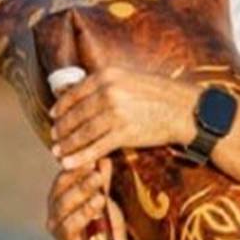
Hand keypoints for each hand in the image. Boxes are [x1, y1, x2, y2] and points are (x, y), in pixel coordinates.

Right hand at [45, 157, 130, 239]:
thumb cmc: (101, 216)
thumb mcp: (101, 195)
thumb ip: (101, 180)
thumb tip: (102, 158)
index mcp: (58, 203)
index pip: (61, 185)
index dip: (74, 173)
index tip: (91, 161)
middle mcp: (56, 222)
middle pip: (63, 204)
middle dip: (81, 188)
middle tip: (98, 176)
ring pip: (69, 226)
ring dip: (84, 212)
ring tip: (100, 200)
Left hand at [49, 67, 198, 169]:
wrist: (186, 109)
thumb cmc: (161, 94)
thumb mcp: (131, 78)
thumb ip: (106, 84)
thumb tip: (81, 91)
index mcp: (108, 75)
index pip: (74, 94)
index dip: (60, 108)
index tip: (53, 118)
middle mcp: (109, 91)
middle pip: (75, 115)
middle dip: (62, 130)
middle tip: (54, 140)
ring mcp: (116, 112)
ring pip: (82, 132)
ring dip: (68, 145)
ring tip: (59, 153)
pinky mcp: (125, 132)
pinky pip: (96, 147)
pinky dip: (80, 157)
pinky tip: (70, 164)